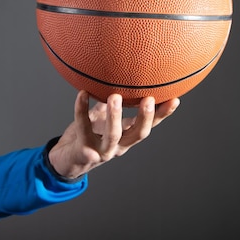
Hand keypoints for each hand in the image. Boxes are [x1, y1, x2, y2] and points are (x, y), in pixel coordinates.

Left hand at [48, 90, 179, 178]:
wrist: (65, 162)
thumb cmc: (87, 136)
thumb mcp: (102, 119)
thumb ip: (111, 103)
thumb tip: (119, 78)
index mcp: (126, 137)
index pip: (150, 126)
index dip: (162, 114)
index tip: (175, 99)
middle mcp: (118, 146)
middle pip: (138, 134)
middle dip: (144, 117)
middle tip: (148, 99)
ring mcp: (102, 151)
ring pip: (113, 135)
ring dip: (115, 116)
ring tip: (115, 97)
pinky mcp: (83, 151)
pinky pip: (83, 128)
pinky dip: (81, 110)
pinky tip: (82, 94)